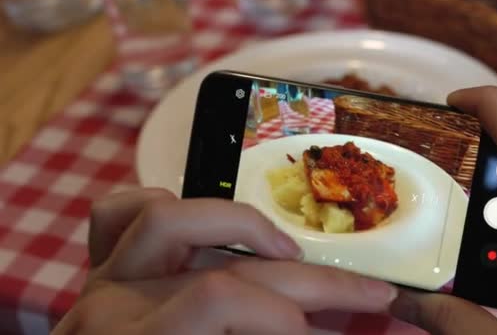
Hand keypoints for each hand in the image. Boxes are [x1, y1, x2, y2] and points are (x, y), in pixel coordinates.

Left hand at [52, 189, 397, 334]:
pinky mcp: (99, 268)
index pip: (221, 299)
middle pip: (226, 267)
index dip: (283, 316)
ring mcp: (104, 278)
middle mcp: (117, 303)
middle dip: (311, 281)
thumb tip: (318, 332)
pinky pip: (116, 213)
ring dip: (243, 224)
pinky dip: (158, 202)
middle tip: (369, 292)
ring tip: (289, 250)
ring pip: (168, 215)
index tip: (330, 334)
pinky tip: (200, 224)